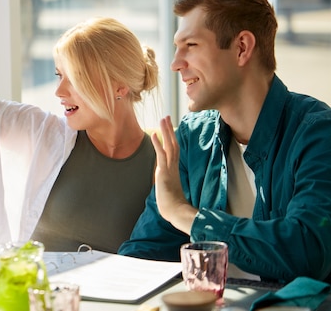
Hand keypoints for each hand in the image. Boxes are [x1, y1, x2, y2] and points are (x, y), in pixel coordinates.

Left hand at [151, 116, 196, 233]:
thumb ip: (168, 185)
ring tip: (163, 119)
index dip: (172, 138)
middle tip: (167, 117)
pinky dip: (158, 144)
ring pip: (169, 146)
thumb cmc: (173, 205)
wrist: (176, 213)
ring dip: (165, 132)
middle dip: (169, 130)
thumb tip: (167, 186)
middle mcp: (173, 167)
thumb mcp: (169, 191)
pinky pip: (161, 155)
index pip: (174, 150)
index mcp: (174, 170)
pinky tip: (154, 134)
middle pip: (173, 144)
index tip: (169, 127)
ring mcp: (169, 169)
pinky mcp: (164, 173)